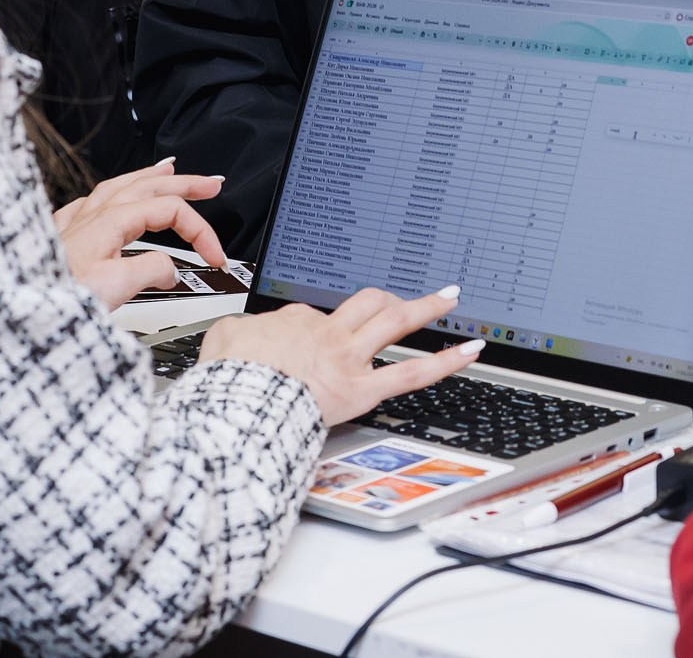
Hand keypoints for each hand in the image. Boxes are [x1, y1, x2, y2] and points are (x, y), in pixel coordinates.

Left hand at [54, 158, 228, 307]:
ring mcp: (75, 221)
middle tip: (212, 183)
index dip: (200, 231)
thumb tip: (169, 269)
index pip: (169, 210)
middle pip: (148, 185)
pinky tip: (112, 196)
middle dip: (185, 181)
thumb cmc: (54, 297)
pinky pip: (94, 199)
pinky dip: (115, 192)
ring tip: (169, 170)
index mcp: (109, 221)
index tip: (215, 257)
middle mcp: (91, 213)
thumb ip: (150, 271)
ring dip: (151, 176)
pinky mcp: (61, 234)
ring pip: (120, 185)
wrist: (14, 305)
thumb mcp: (114, 289)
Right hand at [199, 285, 484, 425]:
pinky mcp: (362, 388)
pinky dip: (446, 360)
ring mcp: (349, 358)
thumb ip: (237, 333)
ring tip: (448, 299)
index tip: (315, 342)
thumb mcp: (222, 339)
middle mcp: (328, 332)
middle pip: (366, 304)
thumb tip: (236, 335)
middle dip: (390, 297)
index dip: (319, 328)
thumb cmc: (229, 377)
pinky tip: (470, 350)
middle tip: (409, 294)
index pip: (316, 317)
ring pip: (395, 322)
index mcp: (296, 321)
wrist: (238, 398)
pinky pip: (412, 372)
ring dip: (426, 308)